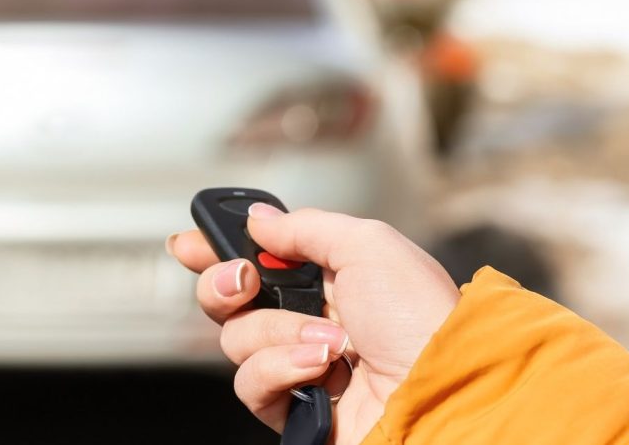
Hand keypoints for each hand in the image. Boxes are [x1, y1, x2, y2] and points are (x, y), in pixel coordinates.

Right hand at [167, 205, 460, 443]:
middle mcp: (310, 320)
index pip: (258, 258)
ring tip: (330, 342)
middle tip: (244, 280)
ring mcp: (299, 366)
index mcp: (331, 278)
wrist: (440, 391)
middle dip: (225, 283)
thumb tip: (259, 219)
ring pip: (236, 339)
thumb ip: (304, 226)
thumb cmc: (421, 320)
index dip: (218, 249)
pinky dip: (282, 370)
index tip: (189, 242)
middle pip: (229, 298)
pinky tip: (322, 372)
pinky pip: (252, 383)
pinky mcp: (293, 407)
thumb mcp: (368, 244)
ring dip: (279, 333)